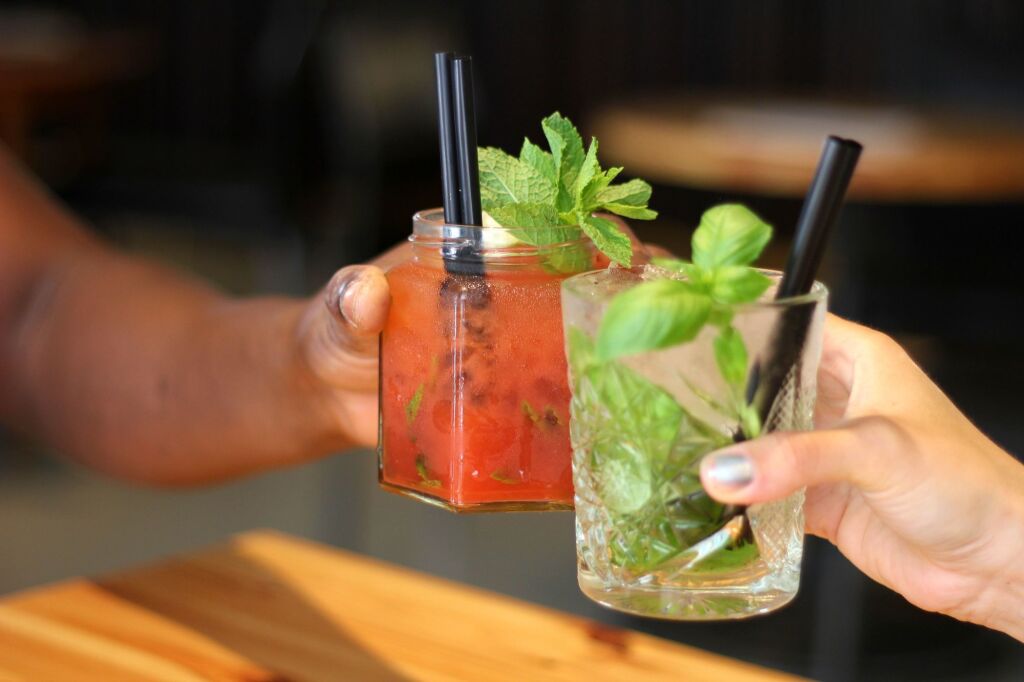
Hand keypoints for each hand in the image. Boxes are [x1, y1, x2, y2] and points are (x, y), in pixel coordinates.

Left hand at [298, 219, 664, 450]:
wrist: (329, 397)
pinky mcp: (512, 394)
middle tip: (665, 312)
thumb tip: (364, 293)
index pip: (551, 223)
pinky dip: (594, 403)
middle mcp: (511, 293)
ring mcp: (516, 345)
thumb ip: (348, 301)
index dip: (599, 230)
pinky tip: (619, 423)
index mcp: (479, 253)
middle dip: (638, 287)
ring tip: (663, 365)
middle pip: (590, 278)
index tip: (630, 250)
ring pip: (588, 334)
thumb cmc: (336, 337)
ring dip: (631, 343)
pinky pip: (562, 392)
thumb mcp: (340, 314)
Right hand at [699, 315, 1023, 640]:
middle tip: (665, 399)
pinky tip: (708, 499)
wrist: (997, 562)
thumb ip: (799, 457)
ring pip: (759, 440)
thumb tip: (724, 469)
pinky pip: (766, 493)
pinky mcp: (820, 501)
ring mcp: (826, 453)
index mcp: (857, 361)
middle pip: (762, 383)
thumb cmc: (967, 484)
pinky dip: (740, 498)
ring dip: (727, 449)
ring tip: (674, 447)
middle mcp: (837, 401)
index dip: (740, 323)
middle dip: (719, 393)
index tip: (687, 330)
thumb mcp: (878, 450)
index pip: (787, 323)